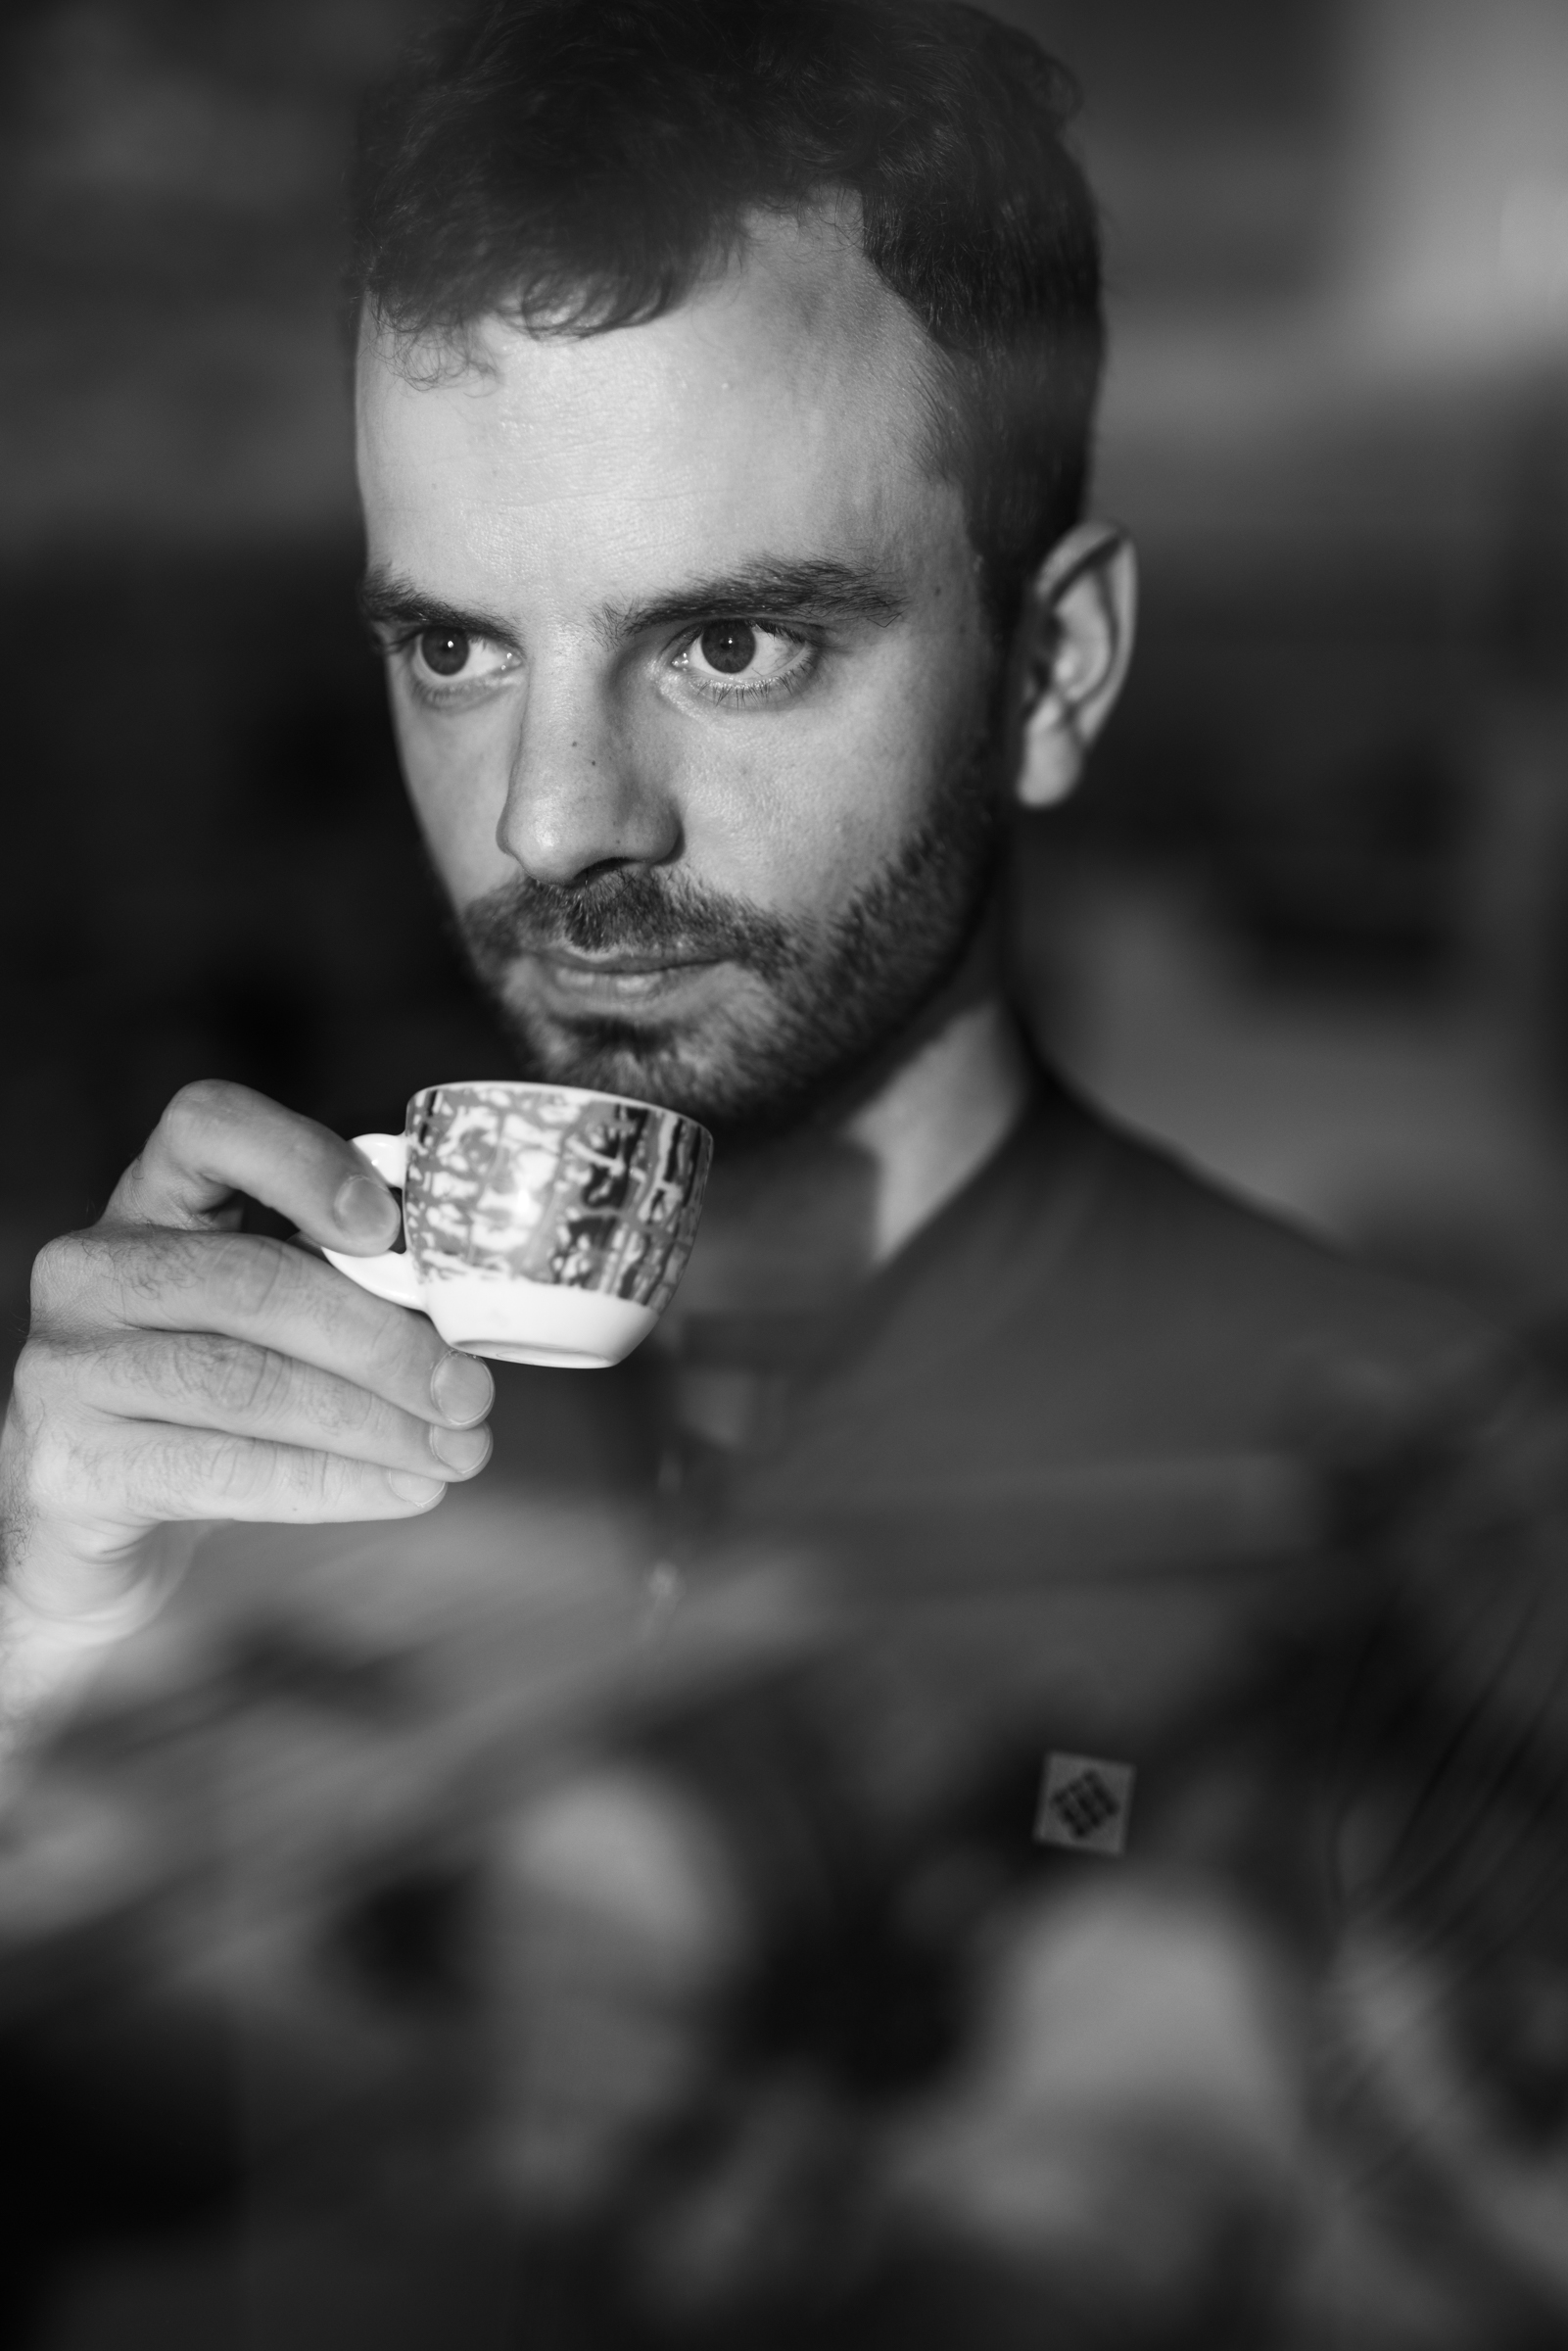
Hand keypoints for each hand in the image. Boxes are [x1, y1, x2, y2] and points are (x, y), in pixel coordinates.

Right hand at [0, 1080, 494, 1636]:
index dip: (303, 1160)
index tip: (389, 1226)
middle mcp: (92, 1267)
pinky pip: (223, 1469)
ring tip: (460, 1450)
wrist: (90, 1526)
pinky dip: (334, 1483)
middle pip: (252, 1279)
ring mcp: (67, 1366)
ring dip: (375, 1421)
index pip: (209, 1127)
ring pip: (246, 1381)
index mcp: (150, 1202)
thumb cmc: (203, 1406)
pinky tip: (405, 1490)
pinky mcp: (69, 1464)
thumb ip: (338, 1286)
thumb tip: (467, 1309)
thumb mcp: (263, 1323)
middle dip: (384, 1340)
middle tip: (473, 1390)